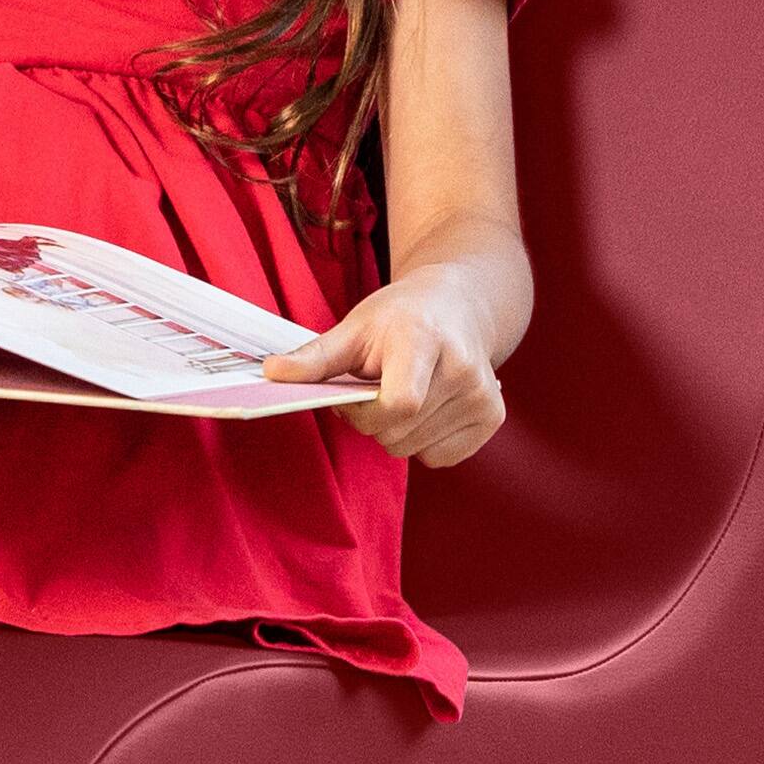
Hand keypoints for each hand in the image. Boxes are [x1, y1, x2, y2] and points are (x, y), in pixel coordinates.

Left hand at [264, 271, 506, 467]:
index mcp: (426, 340)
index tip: (354, 393)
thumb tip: (271, 374)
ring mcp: (483, 397)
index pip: (398, 405)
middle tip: (374, 389)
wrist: (460, 305)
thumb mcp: (355, 327)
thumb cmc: (401, 316)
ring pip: (412, 449)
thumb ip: (316, 357)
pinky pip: (437, 457)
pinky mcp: (492, 418)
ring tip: (401, 391)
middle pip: (398, 433)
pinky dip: (420, 441)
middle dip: (372, 421)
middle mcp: (464, 370)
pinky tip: (425, 407)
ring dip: (395, 431)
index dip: (364, 412)